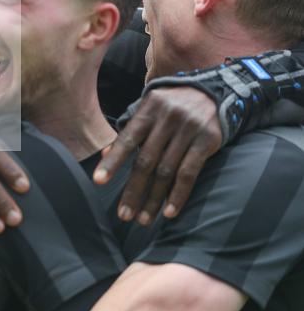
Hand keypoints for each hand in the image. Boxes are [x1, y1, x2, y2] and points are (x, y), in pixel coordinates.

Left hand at [93, 86, 221, 224]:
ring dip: (154, 199)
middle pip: (146, 161)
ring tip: (143, 219)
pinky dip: (178, 195)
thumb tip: (104, 156)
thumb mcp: (148, 111)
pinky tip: (168, 212)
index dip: (112, 162)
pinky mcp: (207, 140)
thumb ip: (128, 132)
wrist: (211, 91)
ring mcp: (188, 129)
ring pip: (167, 171)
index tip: (98, 181)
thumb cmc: (169, 106)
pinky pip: (190, 173)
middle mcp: (167, 119)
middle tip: (124, 215)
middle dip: (133, 191)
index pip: (126, 140)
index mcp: (148, 110)